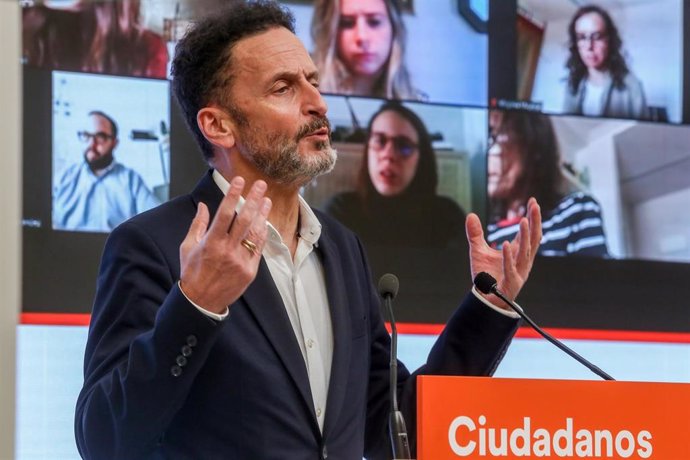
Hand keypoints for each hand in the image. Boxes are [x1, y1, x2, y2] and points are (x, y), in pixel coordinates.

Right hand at [179, 177, 271, 313]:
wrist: (201, 302)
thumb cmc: (192, 272)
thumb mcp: (188, 247)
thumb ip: (197, 224)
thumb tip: (202, 205)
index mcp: (211, 243)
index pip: (225, 213)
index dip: (233, 195)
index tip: (240, 181)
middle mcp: (227, 250)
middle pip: (245, 219)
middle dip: (254, 199)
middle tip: (261, 184)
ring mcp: (241, 261)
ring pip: (255, 233)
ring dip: (262, 215)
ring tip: (267, 200)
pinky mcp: (250, 271)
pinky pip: (258, 248)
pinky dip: (262, 234)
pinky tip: (264, 221)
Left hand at [465, 197, 541, 305]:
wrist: (484, 299)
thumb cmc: (486, 276)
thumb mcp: (478, 251)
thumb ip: (475, 234)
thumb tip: (470, 215)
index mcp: (518, 252)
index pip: (528, 232)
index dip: (532, 217)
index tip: (533, 201)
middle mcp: (522, 261)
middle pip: (533, 239)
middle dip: (535, 222)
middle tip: (534, 205)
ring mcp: (519, 271)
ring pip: (525, 252)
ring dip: (525, 236)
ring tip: (524, 220)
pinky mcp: (511, 282)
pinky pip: (510, 268)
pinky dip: (508, 256)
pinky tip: (506, 244)